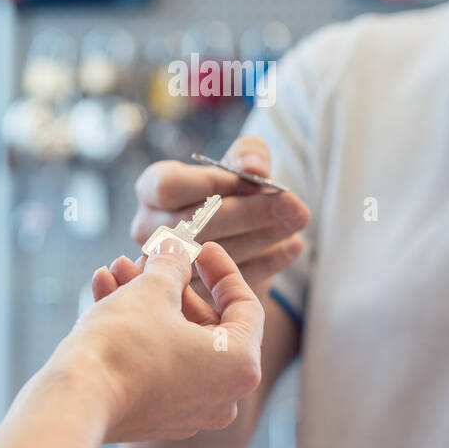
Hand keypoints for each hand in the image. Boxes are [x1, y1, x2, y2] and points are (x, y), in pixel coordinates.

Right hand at [56, 239, 263, 442]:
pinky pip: (156, 363)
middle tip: (148, 256)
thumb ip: (172, 265)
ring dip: (146, 300)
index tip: (201, 248)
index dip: (222, 270)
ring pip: (174, 340)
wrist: (74, 402)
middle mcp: (223, 396)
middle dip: (172, 284)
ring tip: (116, 269)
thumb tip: (176, 250)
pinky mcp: (154, 417)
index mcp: (239, 365)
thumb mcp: (154, 290)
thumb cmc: (124, 345)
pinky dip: (136, 330)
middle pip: (205, 323)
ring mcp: (188, 412)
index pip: (245, 307)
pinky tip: (104, 292)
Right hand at [131, 135, 308, 296]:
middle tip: (294, 205)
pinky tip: (293, 246)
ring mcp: (168, 266)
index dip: (212, 183)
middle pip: (194, 223)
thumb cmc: (235, 187)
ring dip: (263, 236)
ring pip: (213, 254)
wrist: (240, 227)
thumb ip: (249, 154)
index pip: (168, 187)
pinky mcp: (194, 293)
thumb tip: (254, 170)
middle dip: (250, 213)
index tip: (254, 180)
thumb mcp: (243, 159)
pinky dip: (267, 262)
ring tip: (298, 221)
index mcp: (153, 189)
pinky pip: (228, 281)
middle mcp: (151, 229)